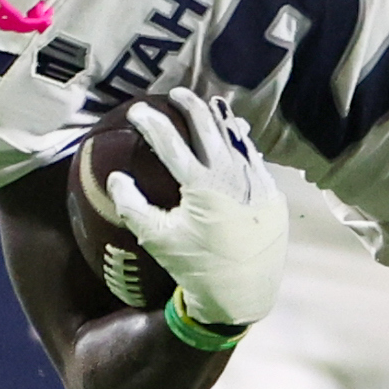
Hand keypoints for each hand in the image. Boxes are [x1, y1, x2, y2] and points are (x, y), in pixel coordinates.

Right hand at [111, 96, 286, 329]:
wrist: (243, 294)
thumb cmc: (195, 267)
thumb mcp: (157, 239)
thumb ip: (132, 205)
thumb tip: (116, 176)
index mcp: (201, 185)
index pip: (170, 141)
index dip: (151, 122)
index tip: (137, 110)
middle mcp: (231, 177)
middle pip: (208, 127)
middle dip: (190, 106)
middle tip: (177, 94)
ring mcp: (255, 183)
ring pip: (237, 139)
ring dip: (221, 119)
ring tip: (210, 104)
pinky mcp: (271, 195)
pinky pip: (255, 159)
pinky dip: (243, 143)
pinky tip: (237, 133)